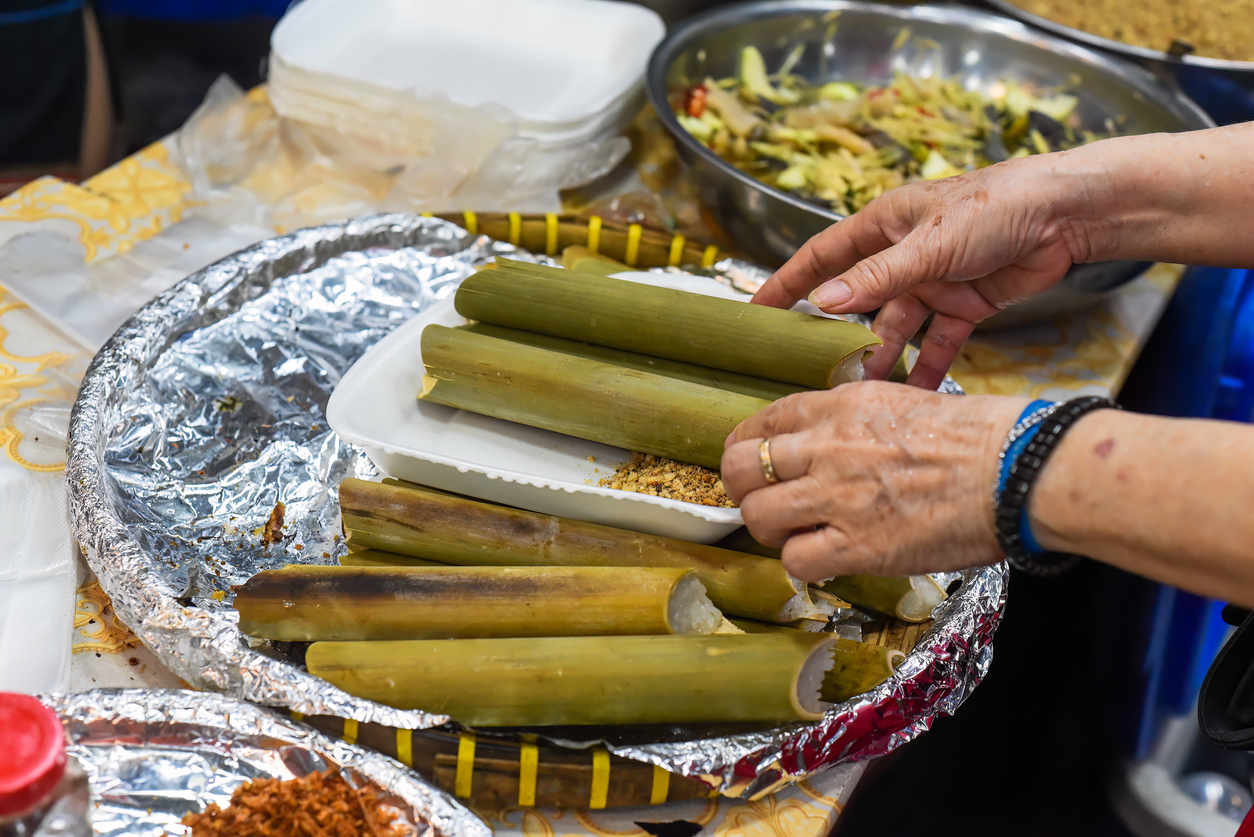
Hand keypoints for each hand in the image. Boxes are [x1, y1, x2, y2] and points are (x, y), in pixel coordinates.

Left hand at [721, 382, 1026, 580]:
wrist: (1015, 470)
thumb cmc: (976, 436)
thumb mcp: (902, 400)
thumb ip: (853, 418)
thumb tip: (826, 440)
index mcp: (840, 405)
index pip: (763, 420)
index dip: (746, 444)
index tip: (748, 458)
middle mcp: (827, 447)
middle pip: (740, 467)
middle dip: (742, 487)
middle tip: (762, 500)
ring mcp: (837, 497)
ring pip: (758, 515)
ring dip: (770, 528)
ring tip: (795, 533)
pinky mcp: (857, 545)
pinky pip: (795, 560)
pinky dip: (803, 563)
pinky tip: (825, 557)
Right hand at [754, 152, 1106, 388]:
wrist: (1067, 214)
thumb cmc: (997, 205)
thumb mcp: (930, 243)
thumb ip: (878, 276)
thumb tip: (824, 301)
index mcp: (885, 224)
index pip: (822, 256)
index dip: (788, 282)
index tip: (757, 311)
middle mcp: (903, 253)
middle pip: (856, 299)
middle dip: (834, 332)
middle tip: (805, 367)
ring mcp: (933, 280)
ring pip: (895, 326)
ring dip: (880, 356)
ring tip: (859, 389)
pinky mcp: (964, 303)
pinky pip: (937, 341)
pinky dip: (927, 365)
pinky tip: (913, 392)